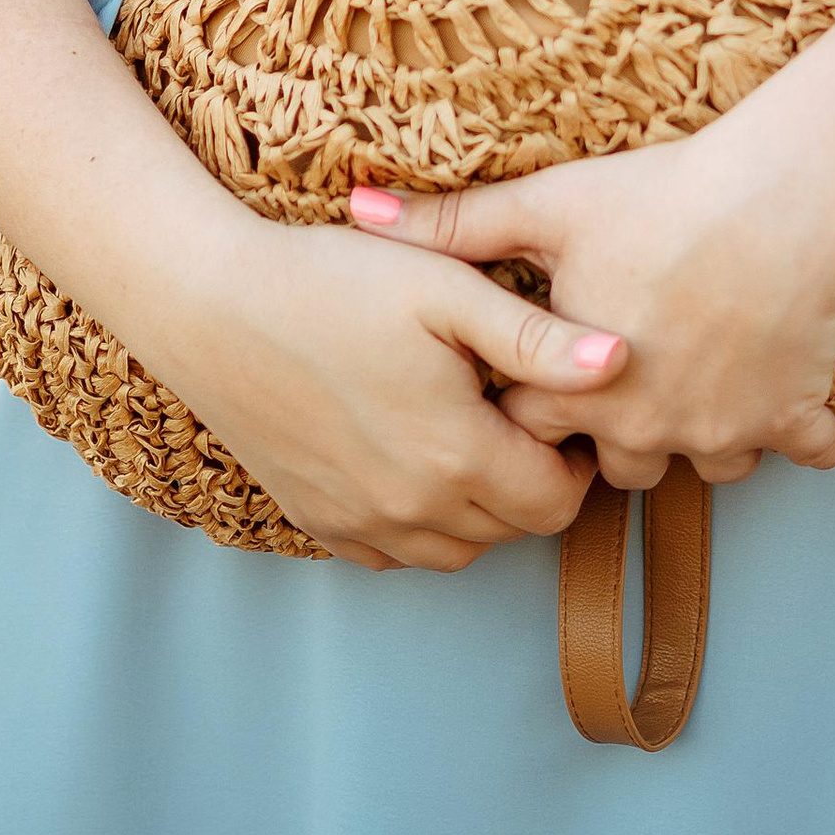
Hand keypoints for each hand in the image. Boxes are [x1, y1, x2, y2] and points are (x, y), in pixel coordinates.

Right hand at [132, 193, 633, 571]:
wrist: (212, 304)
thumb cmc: (334, 281)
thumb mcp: (446, 290)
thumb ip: (537, 339)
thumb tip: (621, 363)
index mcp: (458, 456)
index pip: (557, 501)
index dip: (573, 456)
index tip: (557, 404)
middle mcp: (413, 510)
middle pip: (513, 529)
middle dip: (533, 479)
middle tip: (519, 409)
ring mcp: (361, 523)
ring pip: (459, 549)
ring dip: (481, 506)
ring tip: (469, 428)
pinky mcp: (319, 521)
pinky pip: (395, 552)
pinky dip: (421, 521)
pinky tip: (412, 455)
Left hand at [349, 135, 834, 491]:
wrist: (776, 203)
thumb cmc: (658, 198)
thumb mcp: (548, 205)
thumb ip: (451, 225)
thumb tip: (357, 211)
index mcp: (578, 389)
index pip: (527, 432)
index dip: (529, 400)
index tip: (537, 373)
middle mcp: (646, 429)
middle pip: (614, 463)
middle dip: (612, 430)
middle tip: (620, 379)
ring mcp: (722, 431)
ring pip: (703, 465)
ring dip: (698, 431)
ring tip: (695, 379)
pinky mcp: (790, 416)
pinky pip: (806, 451)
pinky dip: (802, 433)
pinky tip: (792, 403)